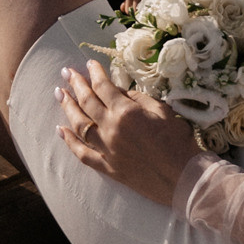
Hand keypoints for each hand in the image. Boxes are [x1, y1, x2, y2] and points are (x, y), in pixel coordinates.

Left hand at [57, 57, 199, 206]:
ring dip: (67, 107)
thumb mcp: (163, 111)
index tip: (89, 64)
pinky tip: (61, 130)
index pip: (104, 87)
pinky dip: (70, 142)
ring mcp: (107, 149)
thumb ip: (138, 99)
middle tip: (65, 72)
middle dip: (75, 84)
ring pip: (80, 125)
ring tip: (59, 93)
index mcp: (126, 112)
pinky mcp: (107, 168)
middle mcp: (111, 129)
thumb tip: (120, 92)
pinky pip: (82, 153)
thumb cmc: (179, 142)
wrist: (184, 179)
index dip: (95, 73)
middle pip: (87, 102)